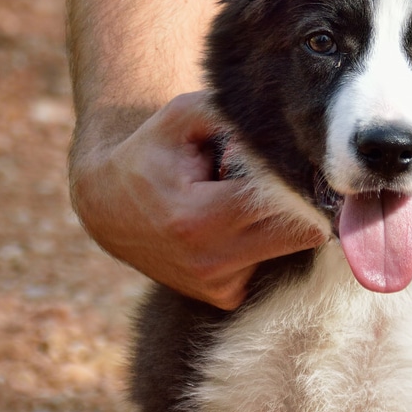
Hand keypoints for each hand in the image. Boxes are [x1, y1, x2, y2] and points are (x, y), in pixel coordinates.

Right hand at [69, 91, 325, 309]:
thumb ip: (231, 114)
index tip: (291, 160)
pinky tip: (230, 226)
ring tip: (236, 201)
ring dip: (274, 223)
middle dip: (298, 202)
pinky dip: (259, 244)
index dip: (295, 176)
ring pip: (287, 249)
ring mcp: (217, 285)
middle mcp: (211, 261)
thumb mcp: (182, 118)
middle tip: (274, 179)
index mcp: (201, 218)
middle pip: (302, 233)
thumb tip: (285, 129)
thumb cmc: (152, 153)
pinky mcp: (222, 296)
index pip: (286, 203)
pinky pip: (266, 266)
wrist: (109, 205)